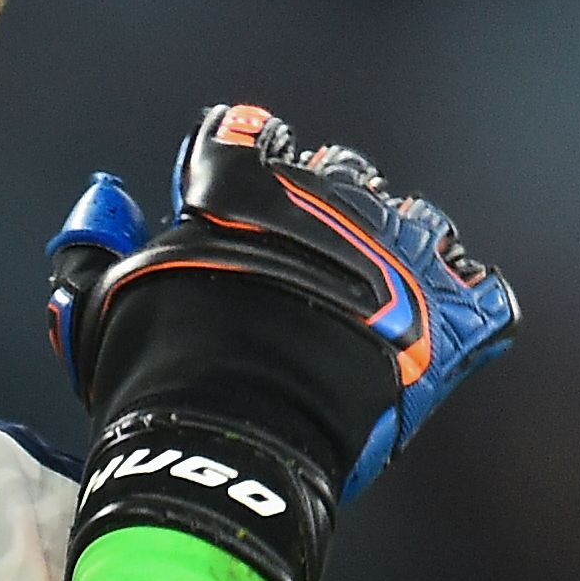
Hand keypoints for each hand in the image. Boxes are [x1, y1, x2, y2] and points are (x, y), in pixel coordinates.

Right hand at [41, 106, 518, 580]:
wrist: (235, 447)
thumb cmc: (158, 379)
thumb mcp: (104, 308)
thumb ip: (96, 246)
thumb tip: (105, 198)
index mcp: (243, 184)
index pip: (245, 133)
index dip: (238, 160)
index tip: (230, 194)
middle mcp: (329, 199)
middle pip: (338, 174)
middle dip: (323, 206)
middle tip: (301, 264)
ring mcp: (397, 252)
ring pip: (413, 220)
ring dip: (395, 247)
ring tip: (372, 296)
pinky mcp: (447, 315)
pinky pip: (483, 294)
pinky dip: (466, 307)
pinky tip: (437, 329)